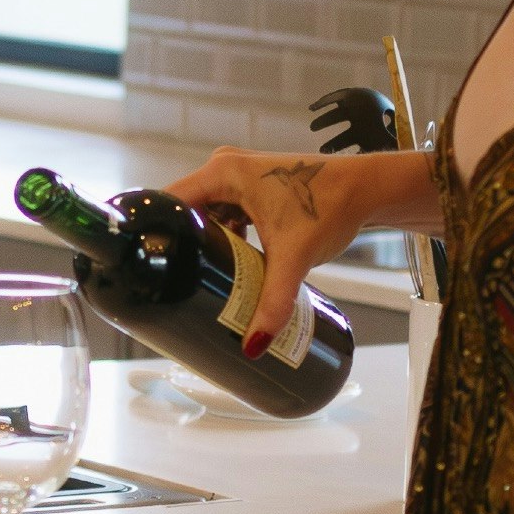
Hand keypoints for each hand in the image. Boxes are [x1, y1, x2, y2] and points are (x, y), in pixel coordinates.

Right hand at [160, 143, 372, 354]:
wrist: (367, 189)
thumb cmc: (331, 205)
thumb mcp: (295, 257)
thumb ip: (273, 301)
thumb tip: (254, 345)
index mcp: (223, 171)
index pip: (170, 201)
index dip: (155, 230)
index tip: (146, 262)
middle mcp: (225, 168)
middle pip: (185, 210)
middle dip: (180, 244)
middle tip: (170, 281)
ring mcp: (239, 177)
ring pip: (206, 214)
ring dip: (203, 242)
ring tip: (193, 277)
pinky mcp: (253, 188)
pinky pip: (224, 213)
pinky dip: (223, 236)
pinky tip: (225, 263)